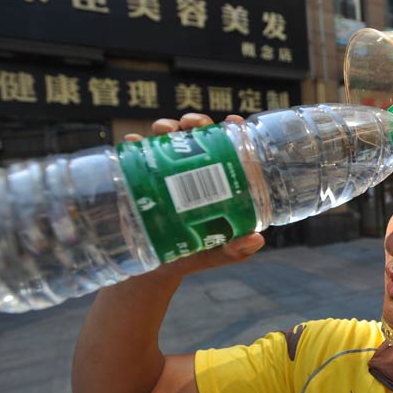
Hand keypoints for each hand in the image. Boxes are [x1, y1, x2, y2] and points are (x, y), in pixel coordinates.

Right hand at [128, 112, 264, 279]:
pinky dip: (135, 144)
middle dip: (195, 122)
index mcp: (217, 183)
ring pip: (168, 139)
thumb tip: (257, 240)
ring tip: (165, 130)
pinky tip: (135, 142)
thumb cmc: (191, 255)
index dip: (232, 131)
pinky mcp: (141, 179)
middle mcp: (192, 172)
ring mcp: (166, 173)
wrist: (153, 270)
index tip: (232, 121)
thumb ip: (235, 249)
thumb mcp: (215, 253)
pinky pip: (136, 155)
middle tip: (190, 124)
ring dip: (167, 127)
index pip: (228, 149)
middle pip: (197, 137)